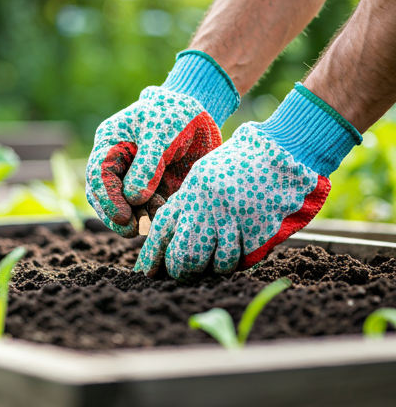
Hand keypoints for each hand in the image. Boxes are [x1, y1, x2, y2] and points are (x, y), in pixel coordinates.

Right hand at [86, 51, 239, 237]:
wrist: (201, 112)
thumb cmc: (174, 114)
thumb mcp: (160, 132)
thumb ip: (147, 165)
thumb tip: (134, 198)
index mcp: (111, 144)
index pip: (99, 175)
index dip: (108, 198)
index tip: (123, 217)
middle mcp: (119, 164)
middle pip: (105, 196)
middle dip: (116, 215)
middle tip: (132, 230)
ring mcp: (136, 178)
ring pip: (126, 206)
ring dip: (137, 217)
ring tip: (155, 218)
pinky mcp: (155, 189)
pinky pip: (148, 208)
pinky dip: (154, 216)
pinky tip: (165, 214)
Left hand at [134, 84, 361, 278]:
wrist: (279, 153)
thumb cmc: (237, 166)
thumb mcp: (202, 177)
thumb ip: (185, 205)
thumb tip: (166, 241)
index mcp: (191, 192)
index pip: (162, 232)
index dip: (152, 257)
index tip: (147, 273)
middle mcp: (208, 207)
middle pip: (185, 257)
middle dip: (181, 271)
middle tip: (184, 272)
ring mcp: (234, 220)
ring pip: (215, 264)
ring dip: (213, 268)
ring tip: (216, 257)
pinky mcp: (258, 231)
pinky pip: (242, 260)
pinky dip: (238, 261)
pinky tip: (239, 248)